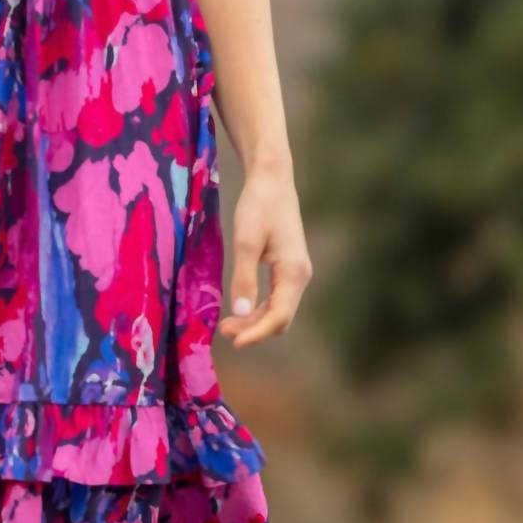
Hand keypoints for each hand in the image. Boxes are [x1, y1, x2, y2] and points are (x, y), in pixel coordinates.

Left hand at [218, 161, 311, 346]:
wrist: (271, 180)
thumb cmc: (259, 206)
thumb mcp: (246, 241)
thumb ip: (244, 278)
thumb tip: (240, 312)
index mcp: (294, 272)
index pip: (279, 316)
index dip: (257, 333)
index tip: (233, 342)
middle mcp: (300, 276)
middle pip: (281, 318)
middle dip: (254, 329)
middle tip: (222, 330)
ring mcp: (296, 273)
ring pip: (278, 310)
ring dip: (254, 321)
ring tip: (226, 323)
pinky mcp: (287, 268)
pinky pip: (276, 299)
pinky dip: (258, 308)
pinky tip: (239, 308)